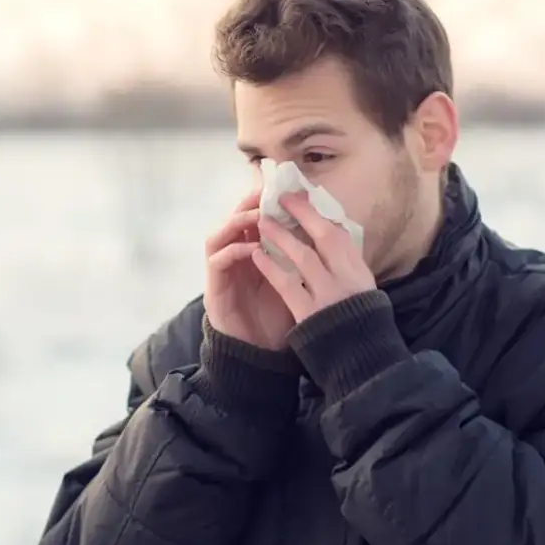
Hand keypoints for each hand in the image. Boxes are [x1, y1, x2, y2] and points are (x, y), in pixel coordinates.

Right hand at [203, 190, 295, 349]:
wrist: (261, 354)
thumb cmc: (280, 318)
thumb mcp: (296, 283)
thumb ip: (302, 258)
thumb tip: (330, 230)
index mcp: (254, 254)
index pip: (255, 219)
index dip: (266, 202)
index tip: (285, 189)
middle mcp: (234, 258)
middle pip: (234, 221)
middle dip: (248, 204)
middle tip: (264, 193)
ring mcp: (222, 272)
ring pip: (219, 235)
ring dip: (237, 223)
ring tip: (258, 217)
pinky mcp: (214, 288)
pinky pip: (218, 261)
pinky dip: (234, 251)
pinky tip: (252, 249)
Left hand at [252, 192, 375, 321]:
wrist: (360, 360)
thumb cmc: (359, 324)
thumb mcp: (361, 289)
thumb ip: (346, 265)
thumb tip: (331, 236)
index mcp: (361, 272)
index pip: (340, 235)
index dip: (320, 214)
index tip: (303, 197)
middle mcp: (348, 279)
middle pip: (325, 237)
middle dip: (302, 214)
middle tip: (281, 198)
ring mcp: (329, 295)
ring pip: (304, 257)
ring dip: (281, 236)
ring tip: (262, 221)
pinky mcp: (310, 313)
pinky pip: (287, 284)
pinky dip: (270, 267)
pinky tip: (256, 254)